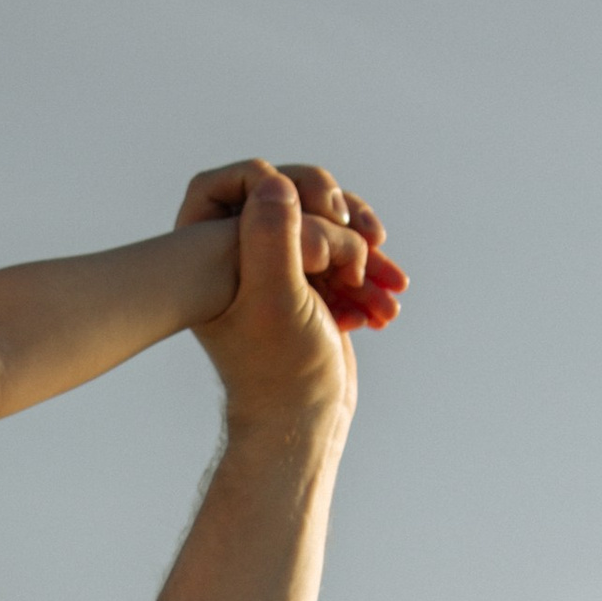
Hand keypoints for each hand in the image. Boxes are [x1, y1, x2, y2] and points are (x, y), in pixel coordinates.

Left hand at [191, 169, 359, 443]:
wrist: (305, 419)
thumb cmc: (282, 367)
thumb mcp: (277, 299)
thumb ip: (273, 238)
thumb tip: (275, 180)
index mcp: (214, 251)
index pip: (239, 181)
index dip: (281, 183)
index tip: (320, 212)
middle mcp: (239, 253)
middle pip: (292, 194)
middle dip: (339, 219)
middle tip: (364, 241)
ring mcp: (275, 267)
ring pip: (325, 223)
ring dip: (364, 254)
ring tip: (387, 289)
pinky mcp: (306, 284)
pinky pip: (342, 254)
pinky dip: (367, 279)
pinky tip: (379, 313)